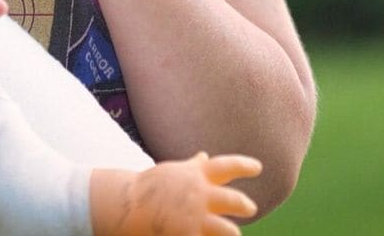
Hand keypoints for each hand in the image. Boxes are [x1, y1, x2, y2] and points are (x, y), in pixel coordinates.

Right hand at [99, 153, 261, 235]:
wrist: (125, 206)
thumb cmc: (150, 188)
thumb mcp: (173, 172)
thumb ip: (193, 167)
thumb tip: (204, 156)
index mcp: (197, 176)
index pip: (227, 166)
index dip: (245, 166)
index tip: (258, 168)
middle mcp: (199, 195)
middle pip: (233, 200)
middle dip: (244, 205)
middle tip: (250, 208)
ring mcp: (194, 217)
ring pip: (227, 230)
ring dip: (231, 233)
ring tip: (233, 234)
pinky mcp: (186, 235)